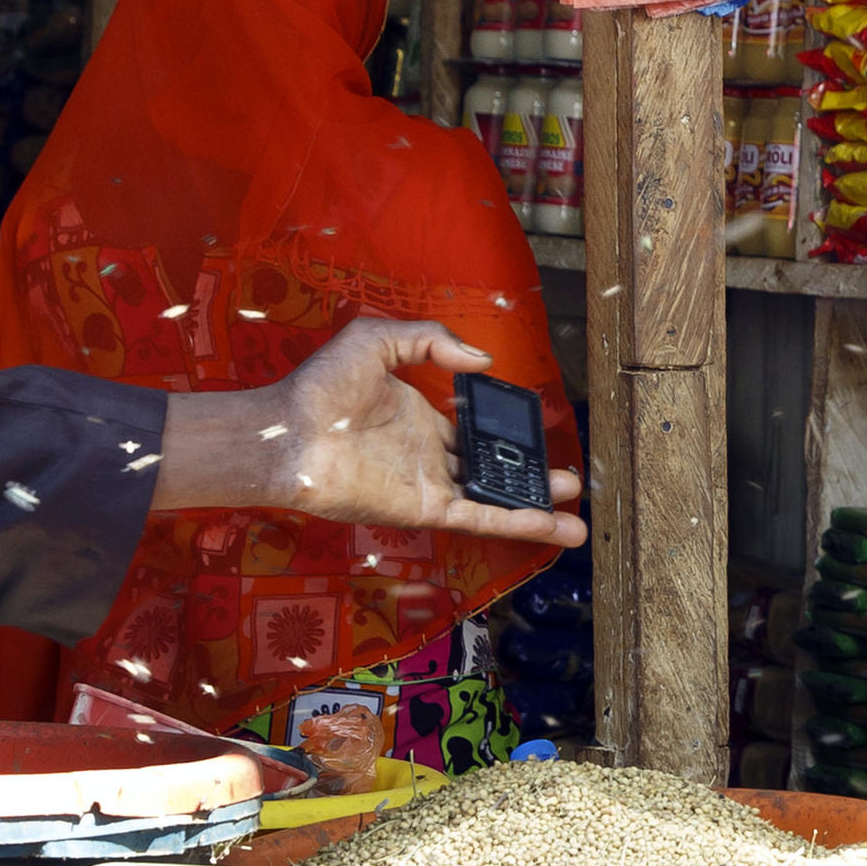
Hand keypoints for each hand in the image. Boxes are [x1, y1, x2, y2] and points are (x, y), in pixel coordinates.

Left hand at [159, 317, 585, 549]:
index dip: (504, 431)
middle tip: (568, 479)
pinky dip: (514, 522)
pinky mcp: (422, 508)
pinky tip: (549, 525)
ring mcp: (427, 484)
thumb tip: (483, 362)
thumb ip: (432, 342)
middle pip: (491, 468)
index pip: (473, 429)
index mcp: (420, 418)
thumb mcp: (378, 340)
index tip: (537, 428)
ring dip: (534, 509)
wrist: (289, 431)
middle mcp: (428, 455)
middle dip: (530, 475)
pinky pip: (477, 516)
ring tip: (576, 519)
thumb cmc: (322, 386)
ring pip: (492, 499)